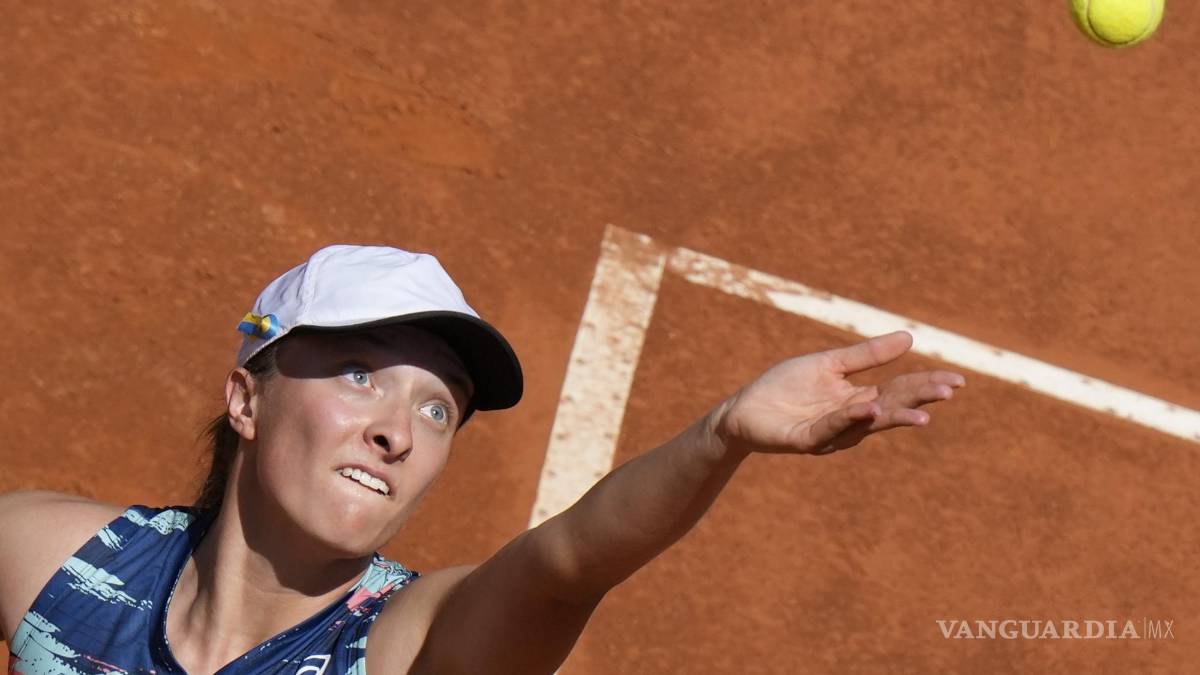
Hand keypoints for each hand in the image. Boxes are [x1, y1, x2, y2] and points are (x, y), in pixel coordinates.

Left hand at [710, 331, 964, 456]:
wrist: (744, 410)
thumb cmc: (786, 387)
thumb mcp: (830, 364)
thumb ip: (867, 355)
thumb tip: (910, 338)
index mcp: (859, 399)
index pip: (900, 391)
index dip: (926, 386)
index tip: (957, 380)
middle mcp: (850, 420)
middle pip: (892, 408)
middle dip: (920, 400)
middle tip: (949, 391)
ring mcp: (829, 432)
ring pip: (866, 424)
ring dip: (893, 417)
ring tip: (922, 413)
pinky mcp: (804, 440)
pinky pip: (830, 429)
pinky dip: (849, 420)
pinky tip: (867, 409)